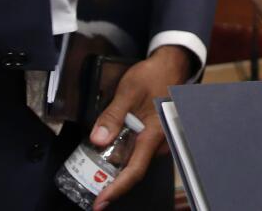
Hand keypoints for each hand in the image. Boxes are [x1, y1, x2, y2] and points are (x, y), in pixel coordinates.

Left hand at [89, 46, 191, 208]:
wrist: (170, 66)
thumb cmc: (152, 76)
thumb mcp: (127, 91)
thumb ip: (112, 115)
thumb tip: (98, 139)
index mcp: (153, 135)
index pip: (134, 171)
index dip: (116, 189)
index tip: (100, 202)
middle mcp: (159, 143)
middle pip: (133, 169)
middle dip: (112, 179)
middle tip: (90, 183)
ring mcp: (158, 140)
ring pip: (135, 159)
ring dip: (116, 163)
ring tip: (96, 163)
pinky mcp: (155, 135)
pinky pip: (138, 149)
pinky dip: (123, 151)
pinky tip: (111, 144)